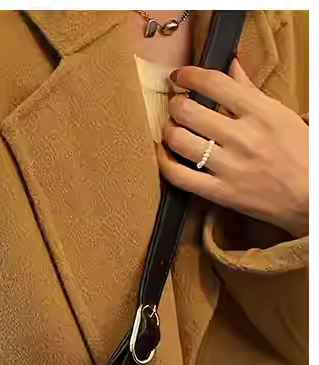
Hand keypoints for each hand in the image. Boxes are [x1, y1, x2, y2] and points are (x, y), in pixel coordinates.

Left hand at [157, 59, 308, 237]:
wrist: (311, 195)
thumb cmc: (299, 152)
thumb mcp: (280, 114)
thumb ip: (249, 90)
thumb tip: (231, 65)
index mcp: (261, 113)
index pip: (215, 84)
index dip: (189, 76)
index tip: (179, 76)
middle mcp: (243, 138)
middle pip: (189, 112)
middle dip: (175, 104)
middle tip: (175, 105)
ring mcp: (229, 167)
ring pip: (179, 141)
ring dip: (168, 130)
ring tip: (172, 128)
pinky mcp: (220, 192)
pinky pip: (179, 176)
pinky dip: (164, 163)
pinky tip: (164, 154)